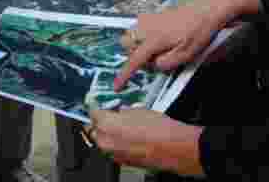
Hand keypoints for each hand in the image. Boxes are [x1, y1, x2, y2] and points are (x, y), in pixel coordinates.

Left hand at [88, 107, 203, 175]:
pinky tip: (129, 138)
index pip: (93, 113)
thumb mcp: (139, 110)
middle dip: (100, 122)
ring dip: (108, 133)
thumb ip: (123, 111)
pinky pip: (114, 151)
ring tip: (121, 126)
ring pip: (103, 142)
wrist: (175, 149)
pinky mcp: (123, 163)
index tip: (97, 104)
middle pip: (94, 129)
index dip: (96, 107)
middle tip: (108, 115)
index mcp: (107, 125)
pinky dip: (117, 144)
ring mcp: (114, 154)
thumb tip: (120, 112)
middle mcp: (106, 142)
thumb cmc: (160, 129)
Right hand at [114, 0, 238, 89]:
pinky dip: (145, 36)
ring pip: (132, 35)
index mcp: (154, 39)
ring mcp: (149, 18)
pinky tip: (163, 39)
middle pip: (126, 45)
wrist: (208, 9)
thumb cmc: (200, 30)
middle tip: (153, 61)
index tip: (117, 86)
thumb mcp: (186, 55)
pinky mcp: (153, 14)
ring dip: (139, 45)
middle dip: (134, 55)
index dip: (124, 75)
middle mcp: (147, 26)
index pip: (134, 60)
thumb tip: (153, 65)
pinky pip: (140, 28)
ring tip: (160, 50)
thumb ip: (166, 64)